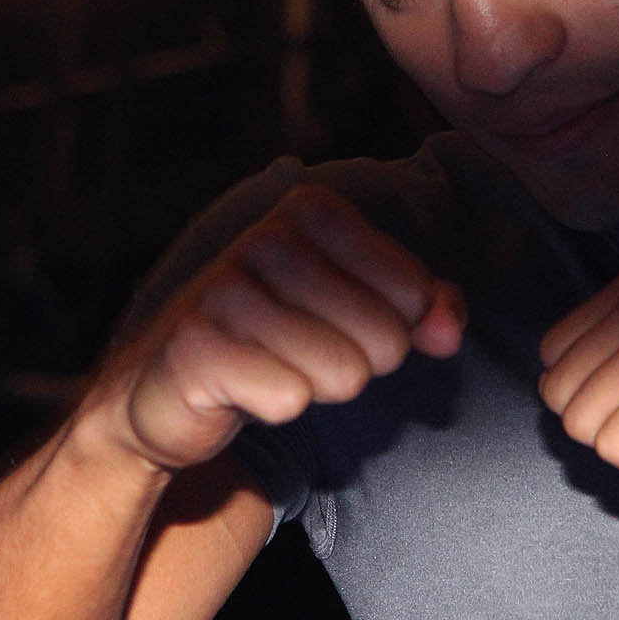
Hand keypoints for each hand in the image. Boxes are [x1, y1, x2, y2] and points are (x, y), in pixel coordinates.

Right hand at [98, 185, 464, 473]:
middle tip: (303, 355)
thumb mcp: (357, 311)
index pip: (412, 291)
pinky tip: (243, 391)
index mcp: (310, 211)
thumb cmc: (275, 341)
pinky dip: (275, 408)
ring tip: (274, 370)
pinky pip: (288, 398)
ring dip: (315, 389)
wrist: (169, 388)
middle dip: (358, 366)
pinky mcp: (194, 346)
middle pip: (384, 337)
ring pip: (342, 372)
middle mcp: (264, 237)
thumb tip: (449, 331)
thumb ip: (422, 308)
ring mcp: (223, 289)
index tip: (340, 325)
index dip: (394, 329)